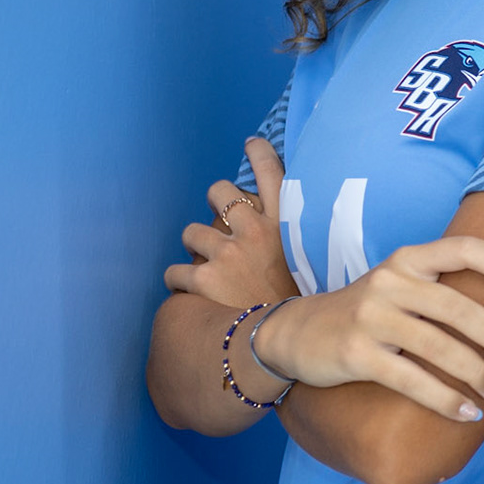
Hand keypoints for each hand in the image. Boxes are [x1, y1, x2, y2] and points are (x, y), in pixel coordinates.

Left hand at [163, 138, 297, 309]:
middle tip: (219, 223)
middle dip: (215, 202)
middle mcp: (257, 231)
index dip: (261, 153)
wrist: (286, 341)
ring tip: (207, 268)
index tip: (252, 143)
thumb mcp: (309, 260)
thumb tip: (259, 220)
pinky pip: (174, 271)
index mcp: (287, 225)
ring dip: (195, 248)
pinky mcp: (204, 278)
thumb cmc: (296, 302)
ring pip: (191, 231)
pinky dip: (178, 282)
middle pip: (222, 192)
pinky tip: (192, 293)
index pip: (275, 174)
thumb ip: (288, 237)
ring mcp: (229, 253)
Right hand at [253, 235, 483, 421]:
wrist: (294, 333)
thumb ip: (440, 288)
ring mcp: (371, 316)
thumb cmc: (366, 312)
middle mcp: (390, 281)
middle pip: (459, 306)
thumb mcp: (398, 286)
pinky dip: (445, 400)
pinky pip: (412, 380)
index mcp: (408, 259)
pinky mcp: (356, 354)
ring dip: (478, 374)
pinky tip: (466, 413)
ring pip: (439, 346)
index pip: (465, 248)